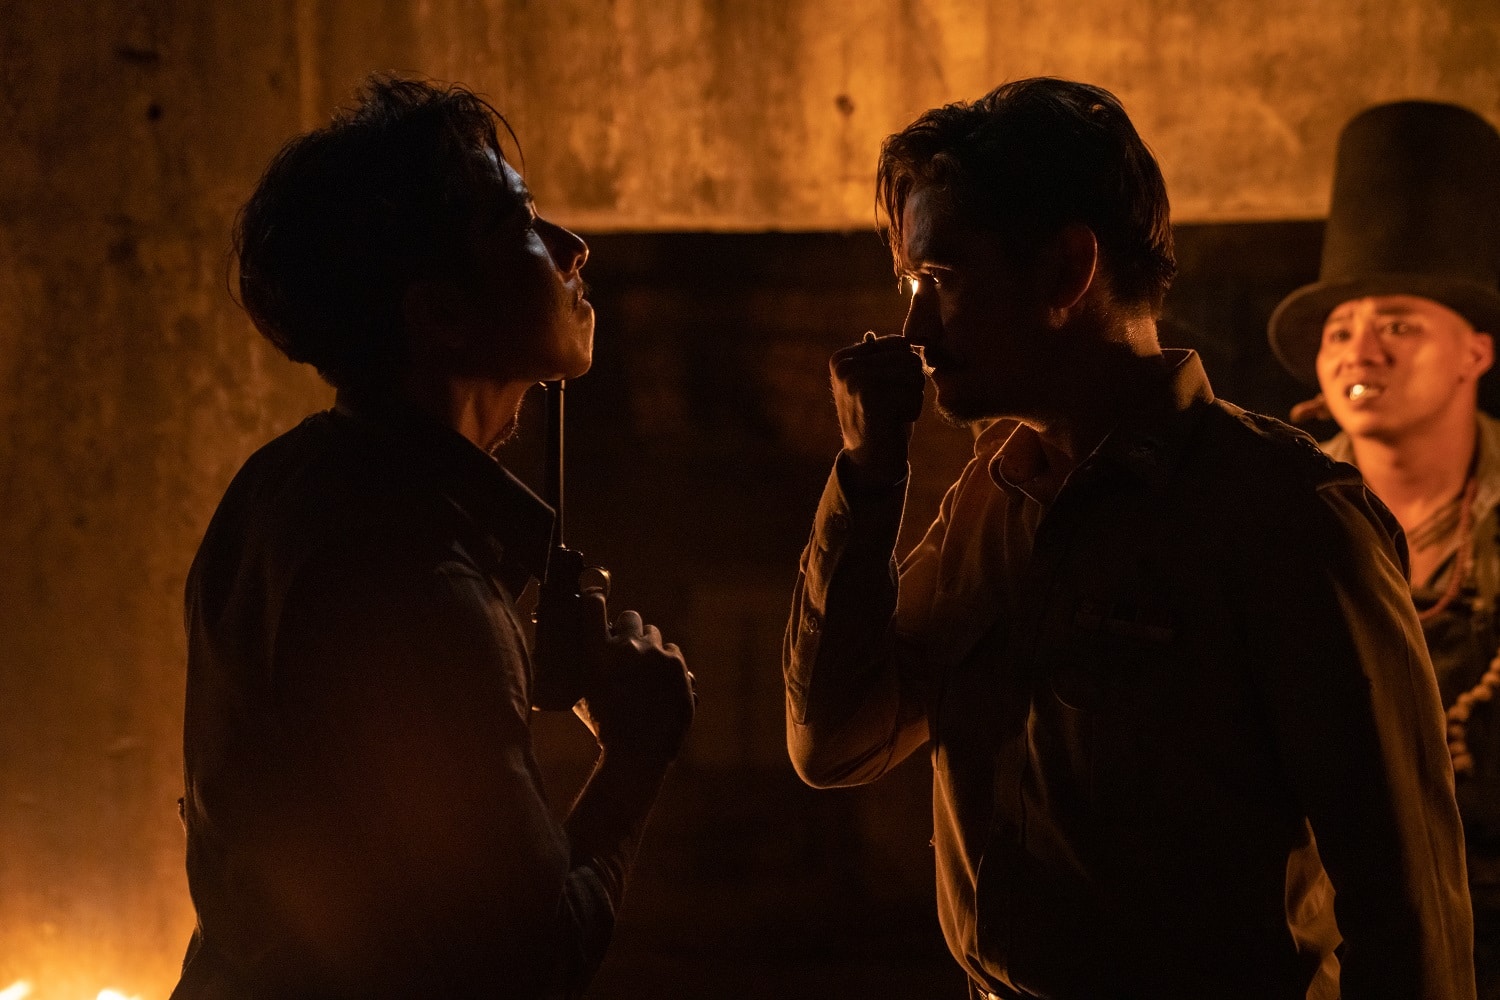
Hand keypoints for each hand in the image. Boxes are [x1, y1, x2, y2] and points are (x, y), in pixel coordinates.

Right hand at [575, 610, 695, 760]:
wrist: (639, 751)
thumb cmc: (605, 726)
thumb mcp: (580, 695)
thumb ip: (579, 668)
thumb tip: (571, 651)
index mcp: (597, 651)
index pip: (593, 604)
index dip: (593, 596)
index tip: (594, 596)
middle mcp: (627, 646)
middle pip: (630, 617)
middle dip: (627, 630)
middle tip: (626, 648)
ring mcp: (655, 654)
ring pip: (653, 634)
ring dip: (648, 646)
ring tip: (644, 671)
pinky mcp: (677, 664)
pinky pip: (672, 651)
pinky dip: (667, 662)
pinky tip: (660, 682)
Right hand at [830, 332, 924, 482]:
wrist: (869, 462)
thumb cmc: (881, 419)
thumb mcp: (877, 384)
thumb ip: (878, 359)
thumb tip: (880, 335)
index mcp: (843, 358)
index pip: (900, 344)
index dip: (906, 371)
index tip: (885, 393)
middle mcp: (845, 365)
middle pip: (910, 358)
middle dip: (911, 385)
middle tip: (891, 406)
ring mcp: (855, 381)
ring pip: (915, 376)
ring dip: (912, 399)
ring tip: (892, 414)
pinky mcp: (870, 398)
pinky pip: (914, 395)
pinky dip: (911, 413)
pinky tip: (892, 424)